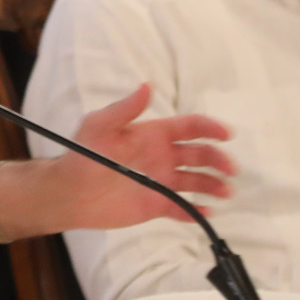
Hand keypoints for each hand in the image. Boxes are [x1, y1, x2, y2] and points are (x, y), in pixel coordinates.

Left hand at [45, 84, 235, 230]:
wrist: (68, 192)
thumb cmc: (83, 155)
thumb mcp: (99, 126)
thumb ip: (124, 109)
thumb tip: (147, 85)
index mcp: (152, 135)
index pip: (188, 128)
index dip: (209, 128)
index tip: (226, 134)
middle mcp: (161, 157)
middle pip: (199, 155)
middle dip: (218, 159)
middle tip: (230, 168)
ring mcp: (159, 181)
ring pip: (195, 182)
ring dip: (213, 185)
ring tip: (225, 191)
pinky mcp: (155, 205)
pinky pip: (181, 209)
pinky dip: (195, 212)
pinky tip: (206, 213)